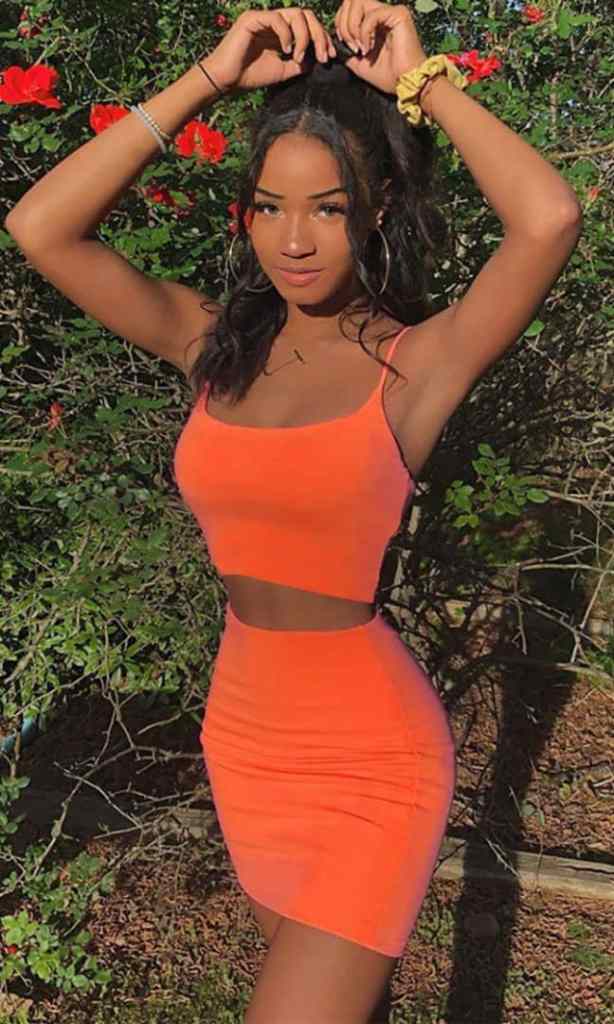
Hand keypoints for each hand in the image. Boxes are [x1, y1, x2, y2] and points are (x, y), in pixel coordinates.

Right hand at [204, 7, 335, 93]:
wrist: (227, 81)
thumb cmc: (250, 76)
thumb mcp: (283, 71)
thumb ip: (300, 64)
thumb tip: (317, 58)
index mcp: (282, 31)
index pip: (308, 25)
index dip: (322, 38)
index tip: (330, 56)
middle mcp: (274, 20)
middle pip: (306, 15)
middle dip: (319, 35)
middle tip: (323, 56)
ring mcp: (264, 17)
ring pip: (295, 14)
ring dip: (304, 36)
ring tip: (299, 56)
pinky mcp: (253, 18)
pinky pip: (277, 18)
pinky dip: (287, 34)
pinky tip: (287, 51)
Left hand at [334, 0, 426, 94]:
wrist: (404, 84)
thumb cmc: (388, 76)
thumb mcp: (358, 62)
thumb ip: (346, 47)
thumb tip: (334, 39)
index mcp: (374, 22)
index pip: (349, 7)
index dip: (340, 23)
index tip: (345, 45)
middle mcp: (382, 12)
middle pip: (351, 0)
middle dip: (343, 24)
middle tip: (351, 46)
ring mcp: (390, 11)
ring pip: (358, 1)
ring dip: (352, 26)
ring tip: (358, 47)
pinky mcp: (398, 14)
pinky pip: (372, 14)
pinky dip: (364, 32)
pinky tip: (368, 48)